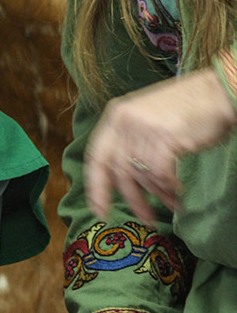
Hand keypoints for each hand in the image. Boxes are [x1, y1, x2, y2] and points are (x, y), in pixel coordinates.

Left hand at [85, 68, 236, 223]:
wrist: (215, 93)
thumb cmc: (186, 109)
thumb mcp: (147, 118)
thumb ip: (131, 142)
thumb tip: (123, 181)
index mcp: (116, 114)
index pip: (96, 156)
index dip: (96, 186)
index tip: (99, 210)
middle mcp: (125, 119)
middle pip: (119, 170)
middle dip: (133, 199)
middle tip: (144, 219)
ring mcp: (143, 127)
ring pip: (143, 174)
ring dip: (160, 194)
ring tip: (173, 202)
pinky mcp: (164, 136)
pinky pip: (160, 173)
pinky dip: (170, 185)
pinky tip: (179, 187)